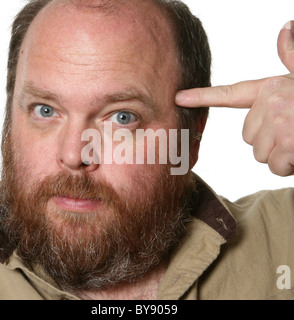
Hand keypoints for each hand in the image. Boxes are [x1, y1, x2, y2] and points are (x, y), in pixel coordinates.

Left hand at [176, 21, 293, 176]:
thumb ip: (292, 58)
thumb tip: (286, 27)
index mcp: (273, 87)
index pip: (230, 93)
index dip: (202, 96)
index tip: (179, 97)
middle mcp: (272, 102)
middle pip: (248, 136)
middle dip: (268, 142)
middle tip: (293, 133)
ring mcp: (280, 123)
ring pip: (260, 154)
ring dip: (280, 155)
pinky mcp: (290, 144)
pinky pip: (275, 166)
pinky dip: (289, 167)